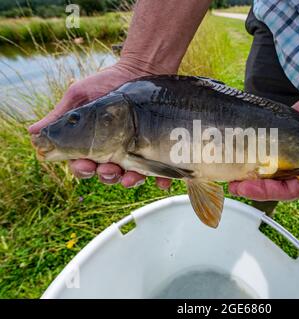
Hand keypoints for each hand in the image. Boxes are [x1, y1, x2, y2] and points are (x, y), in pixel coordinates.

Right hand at [28, 61, 170, 188]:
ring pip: (130, 177)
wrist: (141, 70)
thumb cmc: (106, 83)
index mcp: (93, 143)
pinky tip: (163, 181)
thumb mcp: (80, 96)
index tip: (85, 164)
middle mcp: (114, 151)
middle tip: (109, 169)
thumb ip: (60, 116)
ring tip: (130, 177)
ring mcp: (136, 152)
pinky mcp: (156, 150)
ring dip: (129, 181)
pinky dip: (161, 180)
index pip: (83, 165)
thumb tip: (31, 133)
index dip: (82, 169)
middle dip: (106, 176)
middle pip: (106, 175)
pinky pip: (160, 171)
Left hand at [230, 53, 298, 235]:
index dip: (273, 191)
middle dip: (254, 175)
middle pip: (279, 170)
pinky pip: (280, 120)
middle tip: (228, 174)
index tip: (248, 188)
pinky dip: (263, 125)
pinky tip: (244, 128)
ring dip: (252, 151)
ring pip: (274, 146)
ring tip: (228, 151)